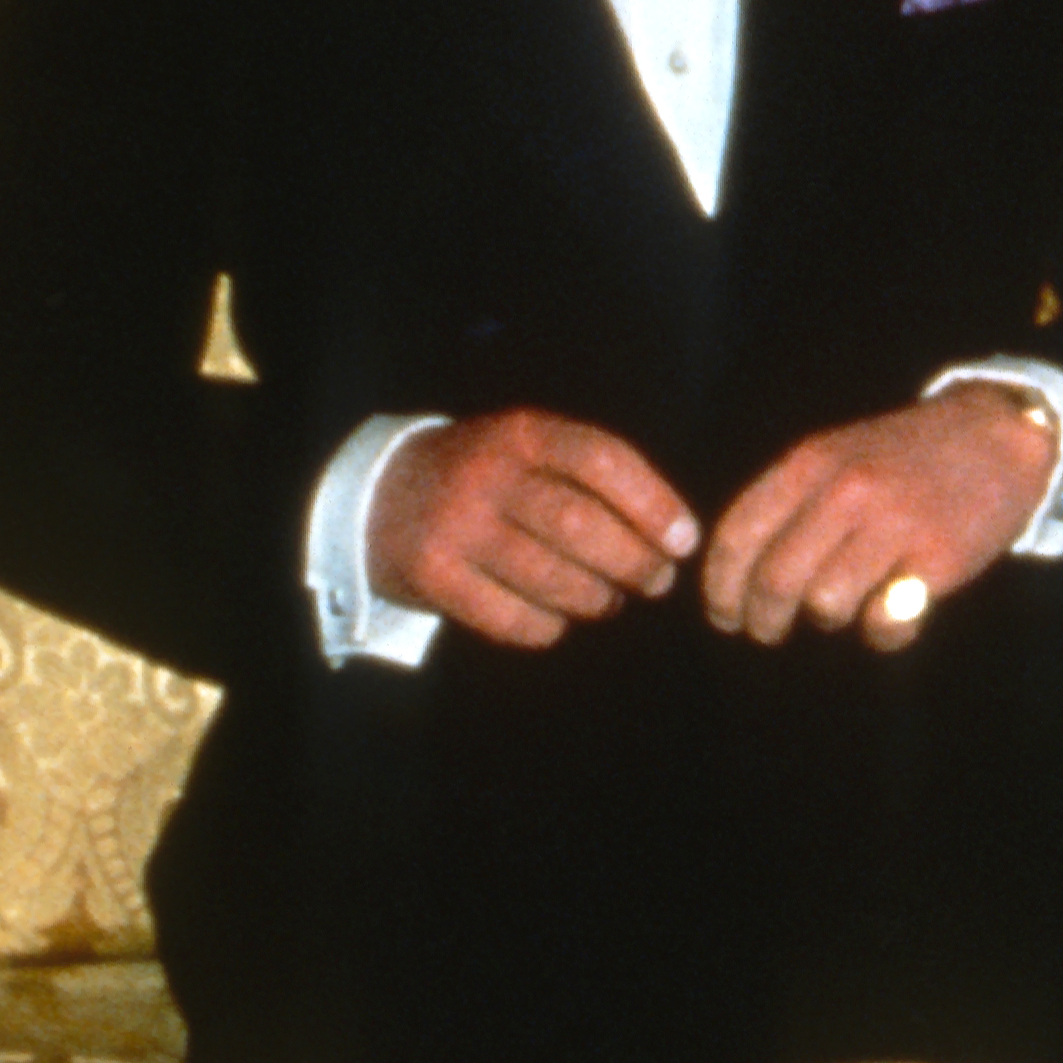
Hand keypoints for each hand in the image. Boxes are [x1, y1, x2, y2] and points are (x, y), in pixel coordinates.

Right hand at [368, 410, 699, 649]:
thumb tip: (674, 535)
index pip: (602, 460)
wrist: (378, 494)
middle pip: (580, 525)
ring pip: (551, 577)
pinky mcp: (430, 575)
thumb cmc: (488, 478)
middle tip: (655, 581)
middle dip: (634, 562)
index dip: (654, 504)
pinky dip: (548, 628)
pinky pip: (511, 619)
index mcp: (522, 433)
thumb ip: (591, 476)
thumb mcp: (530, 450)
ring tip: (609, 600)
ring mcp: (454, 525)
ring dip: (597, 599)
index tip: (685, 542)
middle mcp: (486, 474)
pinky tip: (555, 619)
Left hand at [700, 386, 1056, 648]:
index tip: (724, 615)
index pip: (740, 536)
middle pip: (776, 580)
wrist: (998, 437)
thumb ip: (790, 501)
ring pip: (826, 605)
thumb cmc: (907, 456)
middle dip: (762, 619)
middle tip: (767, 633)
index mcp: (813, 463)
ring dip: (825, 620)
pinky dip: (879, 634)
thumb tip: (739, 573)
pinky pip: (885, 623)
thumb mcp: (839, 453)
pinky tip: (888, 617)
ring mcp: (896, 525)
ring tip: (838, 611)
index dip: (721, 587)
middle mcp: (848, 492)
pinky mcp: (939, 560)